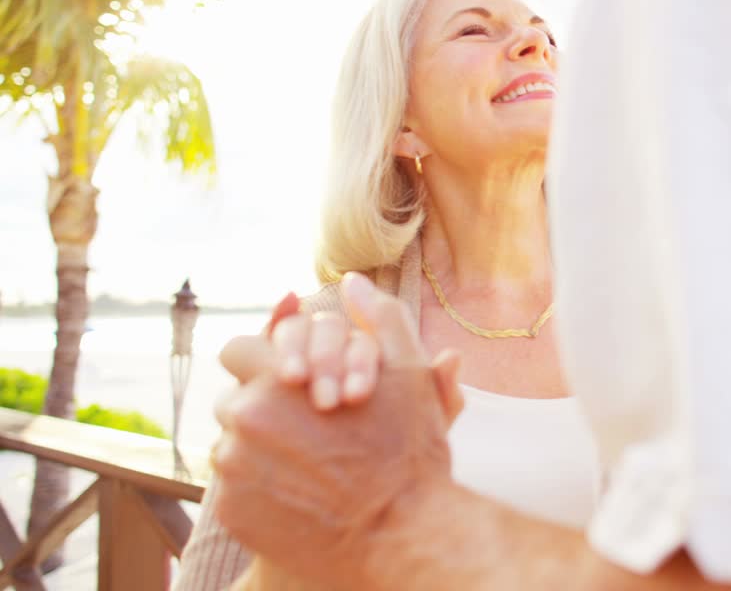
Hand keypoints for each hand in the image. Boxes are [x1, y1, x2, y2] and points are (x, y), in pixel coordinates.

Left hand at [212, 274, 459, 588]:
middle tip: (309, 428)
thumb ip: (380, 320)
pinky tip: (302, 494)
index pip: (239, 349)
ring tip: (310, 465)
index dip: (266, 362)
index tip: (292, 381)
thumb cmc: (409, 453)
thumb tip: (353, 281)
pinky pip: (235, 488)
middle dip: (265, 408)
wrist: (401, 536)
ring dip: (261, 449)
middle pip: (236, 400)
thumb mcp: (407, 376)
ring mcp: (234, 469)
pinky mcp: (233, 511)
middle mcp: (246, 419)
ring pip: (234, 445)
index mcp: (280, 378)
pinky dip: (260, 488)